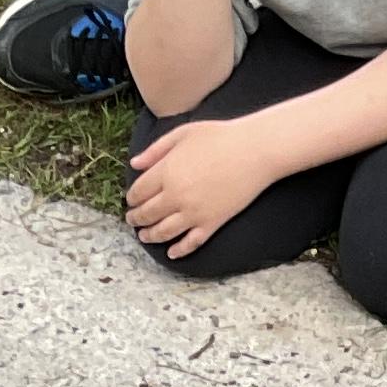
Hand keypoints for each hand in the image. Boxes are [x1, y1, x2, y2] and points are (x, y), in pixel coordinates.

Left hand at [126, 115, 279, 259]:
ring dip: (150, 236)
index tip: (131, 200)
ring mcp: (194, 213)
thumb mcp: (182, 133)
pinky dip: (179, 250)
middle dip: (136, 219)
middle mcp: (176, 196)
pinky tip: (171, 252)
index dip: (132, 198)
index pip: (139, 192)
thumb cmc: (220, 136)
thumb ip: (156, 150)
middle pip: (147, 214)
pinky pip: (191, 243)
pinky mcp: (211, 223)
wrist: (255, 151)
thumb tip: (134, 165)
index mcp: (166, 172)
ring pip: (164, 232)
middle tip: (132, 220)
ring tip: (144, 236)